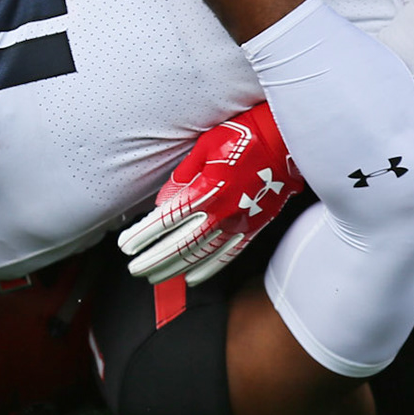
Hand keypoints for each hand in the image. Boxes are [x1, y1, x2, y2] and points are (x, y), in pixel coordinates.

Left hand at [119, 103, 301, 285]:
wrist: (288, 141)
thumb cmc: (245, 136)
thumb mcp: (206, 146)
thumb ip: (184, 176)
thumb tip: (163, 201)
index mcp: (207, 190)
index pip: (167, 220)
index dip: (144, 235)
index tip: (126, 245)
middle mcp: (222, 212)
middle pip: (181, 244)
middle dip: (154, 259)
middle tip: (135, 268)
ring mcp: (239, 223)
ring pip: (202, 254)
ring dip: (175, 268)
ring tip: (155, 276)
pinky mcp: (254, 227)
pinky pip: (228, 255)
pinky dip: (208, 269)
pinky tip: (192, 278)